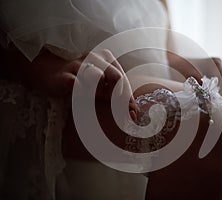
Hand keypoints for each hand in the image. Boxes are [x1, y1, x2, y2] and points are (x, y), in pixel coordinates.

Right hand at [1, 47, 137, 117]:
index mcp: (106, 58)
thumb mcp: (101, 84)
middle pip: (116, 78)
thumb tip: (134, 112)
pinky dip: (82, 95)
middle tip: (118, 114)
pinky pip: (77, 86)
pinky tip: (80, 100)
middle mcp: (94, 58)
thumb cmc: (80, 79)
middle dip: (119, 98)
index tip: (133, 115)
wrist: (48, 71)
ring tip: (94, 101)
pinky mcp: (64, 76)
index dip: (129, 98)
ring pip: (98, 79)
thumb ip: (117, 94)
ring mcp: (78, 65)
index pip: (124, 79)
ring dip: (100, 94)